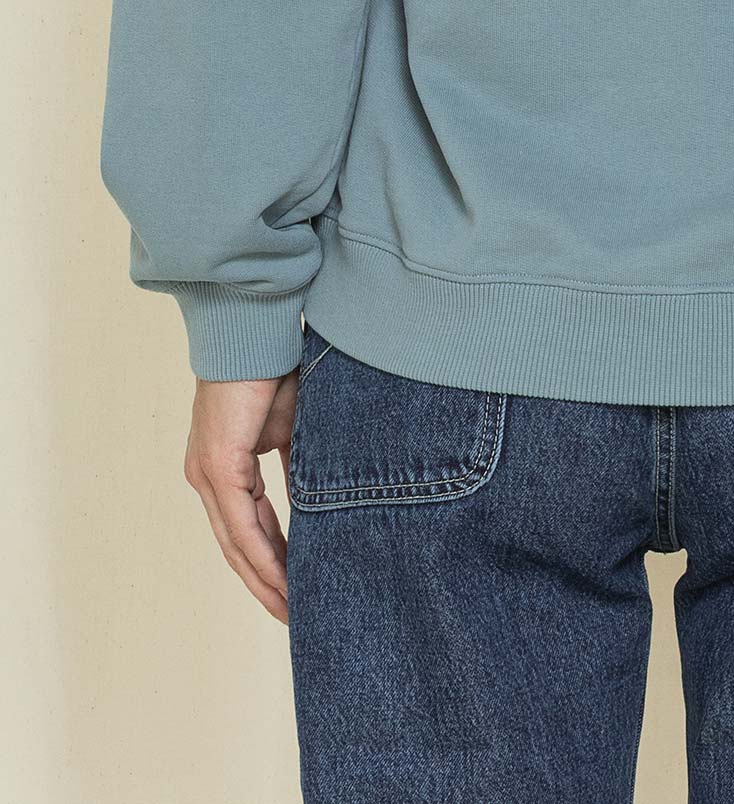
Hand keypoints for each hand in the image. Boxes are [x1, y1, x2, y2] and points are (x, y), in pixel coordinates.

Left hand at [184, 371, 298, 621]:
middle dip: (266, 584)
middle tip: (294, 616)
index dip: (270, 560)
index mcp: (222, 466)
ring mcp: (208, 474)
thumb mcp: (293, 428)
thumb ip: (298, 468)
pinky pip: (243, 525)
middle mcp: (207, 476)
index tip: (296, 587)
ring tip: (292, 610)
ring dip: (266, 579)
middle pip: (236, 547)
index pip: (245, 526)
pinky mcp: (218, 467)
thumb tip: (315, 503)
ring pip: (237, 544)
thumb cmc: (276, 367)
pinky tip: (286, 580)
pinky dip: (266, 555)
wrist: (257, 328)